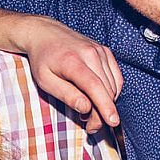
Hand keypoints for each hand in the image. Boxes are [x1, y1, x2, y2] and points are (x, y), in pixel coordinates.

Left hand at [20, 17, 122, 131]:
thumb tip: (86, 108)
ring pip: (113, 85)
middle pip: (106, 90)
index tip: (112, 122)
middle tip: (89, 125)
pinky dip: (111, 91)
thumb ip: (66, 95)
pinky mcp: (106, 51)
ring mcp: (100, 51)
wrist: (45, 33)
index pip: (95, 87)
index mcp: (73, 61)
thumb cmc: (43, 59)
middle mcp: (91, 53)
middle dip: (102, 112)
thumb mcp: (45, 81)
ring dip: (106, 103)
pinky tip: (98, 97)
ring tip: (89, 110)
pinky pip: (116, 77)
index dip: (105, 106)